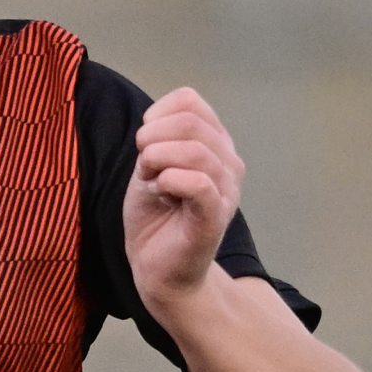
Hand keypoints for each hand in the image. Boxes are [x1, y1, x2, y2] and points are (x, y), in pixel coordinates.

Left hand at [121, 85, 244, 322]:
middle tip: (143, 162)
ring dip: (159, 158)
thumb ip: (156, 142)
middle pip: (191, 121)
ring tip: (150, 179)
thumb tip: (154, 129)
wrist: (159, 270)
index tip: (144, 142)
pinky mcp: (215, 216)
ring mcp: (226, 190)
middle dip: (153, 136)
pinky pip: (199, 183)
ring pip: (196, 150)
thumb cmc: (156, 219)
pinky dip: (170, 179)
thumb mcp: (150, 168)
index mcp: (214, 145)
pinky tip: (160, 189)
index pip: (191, 101)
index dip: (158, 113)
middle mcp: (228, 163)